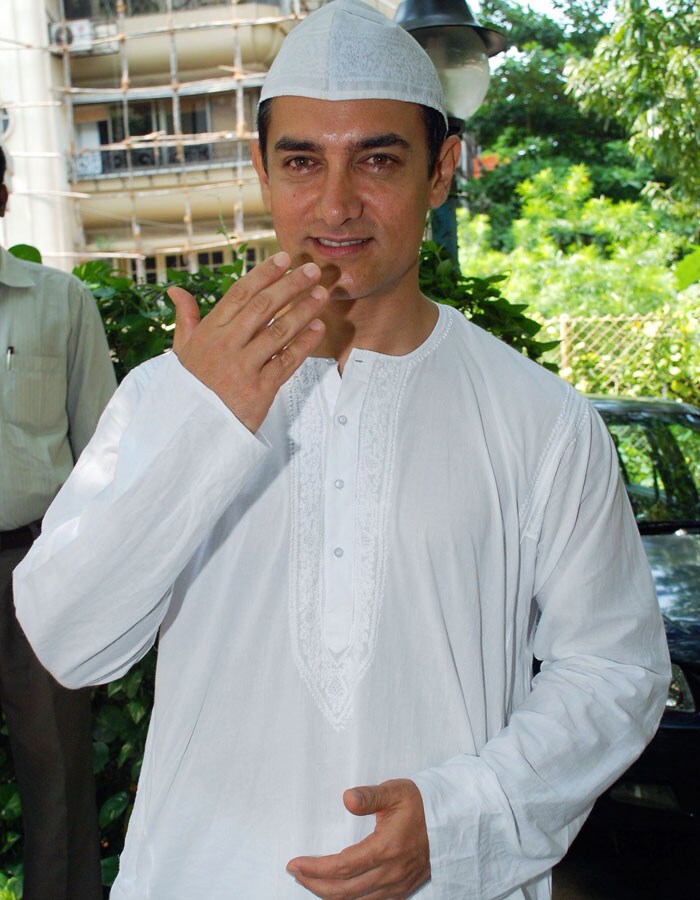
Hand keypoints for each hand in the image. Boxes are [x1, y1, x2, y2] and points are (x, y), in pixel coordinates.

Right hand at [167, 252, 327, 431]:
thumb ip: (185, 319)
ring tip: (322, 294)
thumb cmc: (190, 387)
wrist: (192, 429)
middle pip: (263, 307)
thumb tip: (176, 290)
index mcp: (209, 332)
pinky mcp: (260, 390)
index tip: (284, 259)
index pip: (240, 294)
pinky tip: (318, 328)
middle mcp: (227, 346)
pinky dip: (304, 344)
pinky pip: (287, 362)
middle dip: (290, 286)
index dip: (264, 274)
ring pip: (279, 332)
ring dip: (303, 310)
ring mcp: (243, 368)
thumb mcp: (182, 351)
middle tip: (311, 270)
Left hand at [287, 779, 429, 899]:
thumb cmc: (420, 803)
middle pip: (344, 892)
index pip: (342, 867)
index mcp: (387, 848)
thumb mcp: (395, 791)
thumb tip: (346, 798)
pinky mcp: (402, 890)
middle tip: (296, 873)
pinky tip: (337, 891)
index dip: (315, 869)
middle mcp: (391, 873)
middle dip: (315, 885)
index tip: (295, 863)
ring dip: (329, 895)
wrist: (451, 820)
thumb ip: (369, 795)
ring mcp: (397, 886)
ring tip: (310, 881)